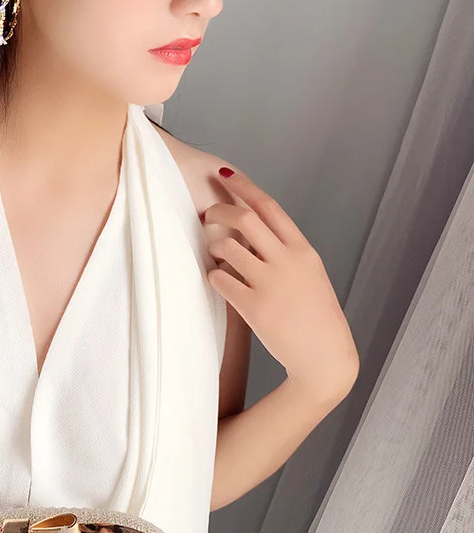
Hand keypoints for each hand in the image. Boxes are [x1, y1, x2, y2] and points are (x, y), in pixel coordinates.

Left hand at [203, 166, 359, 401]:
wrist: (325, 357)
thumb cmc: (315, 315)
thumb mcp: (309, 274)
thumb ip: (284, 251)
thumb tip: (251, 230)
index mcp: (303, 250)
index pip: (270, 207)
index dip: (245, 187)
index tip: (226, 175)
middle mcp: (287, 262)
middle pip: (244, 219)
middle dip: (218, 211)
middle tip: (207, 215)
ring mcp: (270, 284)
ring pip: (227, 247)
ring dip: (214, 246)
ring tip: (215, 254)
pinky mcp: (253, 307)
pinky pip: (219, 279)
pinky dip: (213, 275)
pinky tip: (217, 279)